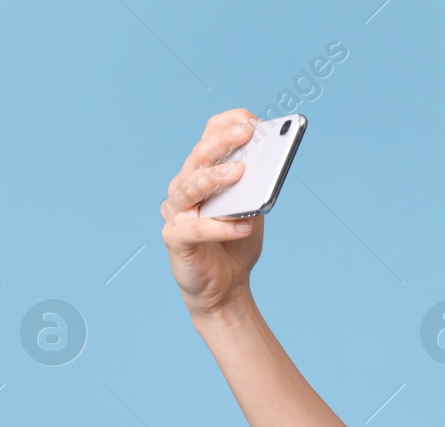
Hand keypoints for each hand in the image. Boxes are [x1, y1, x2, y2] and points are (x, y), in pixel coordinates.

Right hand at [159, 108, 263, 316]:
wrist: (224, 287)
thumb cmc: (236, 243)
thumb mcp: (253, 210)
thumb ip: (256, 188)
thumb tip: (269, 164)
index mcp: (202, 174)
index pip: (209, 137)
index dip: (227, 125)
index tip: (251, 120)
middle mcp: (184, 187)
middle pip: (199, 157)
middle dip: (223, 141)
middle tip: (247, 133)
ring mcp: (177, 211)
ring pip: (191, 186)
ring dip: (216, 177)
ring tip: (241, 172)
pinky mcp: (175, 238)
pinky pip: (198, 228)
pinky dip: (223, 227)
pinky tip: (245, 225)